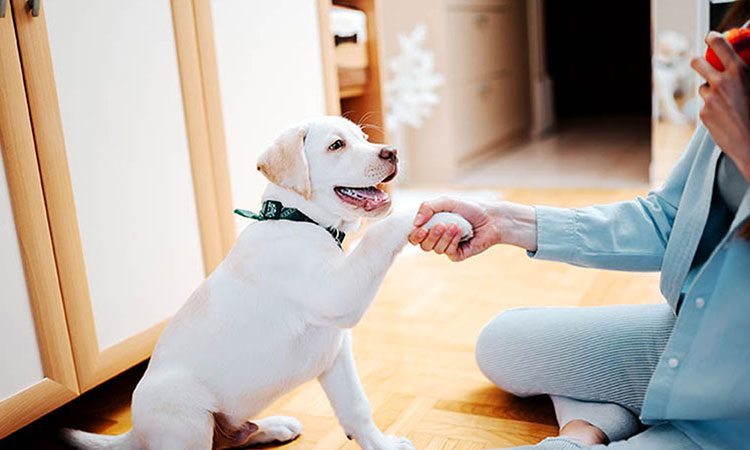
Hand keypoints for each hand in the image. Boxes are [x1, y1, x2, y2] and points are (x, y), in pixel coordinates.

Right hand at [408, 197, 498, 260]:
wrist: (491, 218)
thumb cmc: (469, 208)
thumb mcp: (446, 202)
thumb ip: (427, 207)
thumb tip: (415, 222)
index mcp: (431, 226)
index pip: (414, 236)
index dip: (414, 235)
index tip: (420, 228)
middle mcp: (437, 238)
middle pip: (423, 245)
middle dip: (431, 235)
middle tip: (441, 225)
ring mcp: (447, 247)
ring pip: (435, 249)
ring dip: (444, 236)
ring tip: (456, 225)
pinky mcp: (457, 255)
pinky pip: (448, 252)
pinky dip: (453, 241)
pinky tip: (461, 232)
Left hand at [691, 31, 749, 180]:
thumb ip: (747, 70)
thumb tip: (741, 64)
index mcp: (739, 71)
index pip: (719, 44)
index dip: (712, 38)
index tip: (711, 37)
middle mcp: (721, 83)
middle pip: (697, 62)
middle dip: (700, 61)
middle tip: (705, 63)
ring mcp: (710, 99)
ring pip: (703, 86)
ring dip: (711, 89)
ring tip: (727, 100)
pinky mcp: (703, 114)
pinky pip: (705, 105)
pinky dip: (713, 107)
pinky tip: (726, 115)